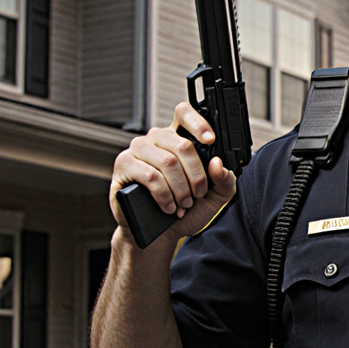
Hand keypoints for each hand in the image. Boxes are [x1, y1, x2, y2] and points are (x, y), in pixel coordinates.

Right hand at [109, 102, 236, 245]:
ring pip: (168, 161)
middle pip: (183, 145)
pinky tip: (168, 206)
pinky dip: (165, 195)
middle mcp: (157, 139)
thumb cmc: (185, 210)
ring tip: (183, 204)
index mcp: (178, 138)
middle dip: (196, 175)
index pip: (184, 114)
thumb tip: (217, 163)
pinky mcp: (124, 165)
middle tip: (197, 194)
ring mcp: (138, 150)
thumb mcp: (215, 195)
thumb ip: (224, 179)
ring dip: (181, 188)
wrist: (160, 233)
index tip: (210, 141)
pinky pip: (150, 175)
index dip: (198, 123)